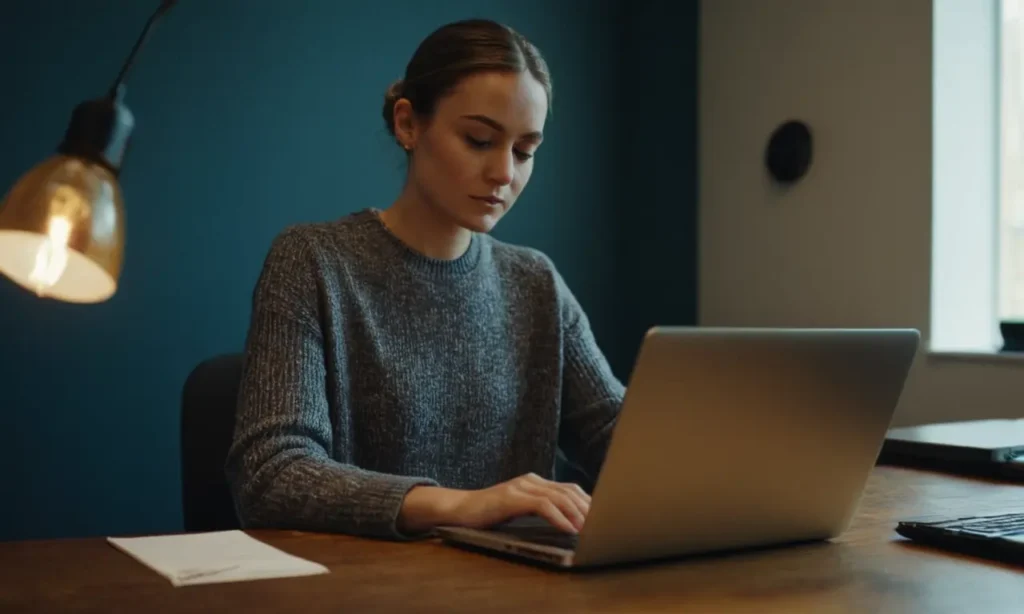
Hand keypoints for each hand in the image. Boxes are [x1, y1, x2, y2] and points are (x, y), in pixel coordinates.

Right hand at [398, 473, 590, 534]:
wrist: (460, 510)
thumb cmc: (491, 514)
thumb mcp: (520, 510)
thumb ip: (541, 510)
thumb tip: (570, 522)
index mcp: (535, 482)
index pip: (569, 489)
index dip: (587, 502)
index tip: (602, 517)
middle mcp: (531, 480)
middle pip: (568, 491)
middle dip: (587, 509)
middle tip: (602, 525)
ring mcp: (521, 486)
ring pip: (558, 497)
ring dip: (577, 514)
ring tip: (589, 529)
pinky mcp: (512, 497)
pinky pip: (542, 505)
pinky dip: (558, 517)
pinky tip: (568, 529)